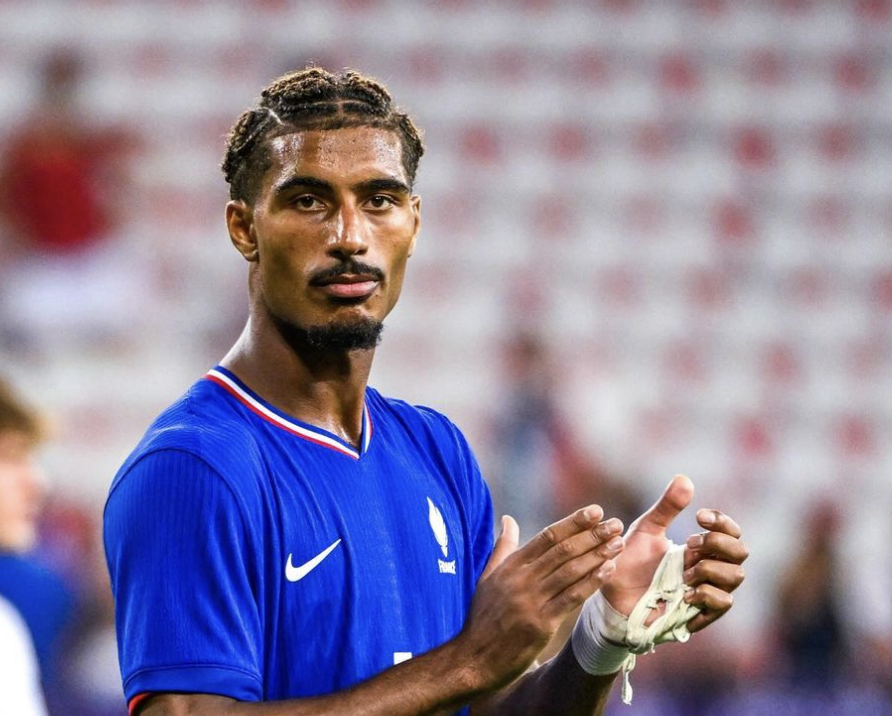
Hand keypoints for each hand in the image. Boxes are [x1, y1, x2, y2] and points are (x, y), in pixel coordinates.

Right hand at [459, 506, 624, 690]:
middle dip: (592, 535)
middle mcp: (522, 579)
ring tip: (618, 543)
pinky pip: (571, 598)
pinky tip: (608, 570)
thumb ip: (502, 547)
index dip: (573, 522)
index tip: (595, 511)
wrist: (474, 658)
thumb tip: (508, 519)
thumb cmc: (482, 617)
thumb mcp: (487, 577)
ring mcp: (531, 601)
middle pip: (562, 550)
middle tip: (615, 524)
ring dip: (597, 555)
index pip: (547, 536)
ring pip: (570, 571)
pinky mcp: (541, 624)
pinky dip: (591, 582)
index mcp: (511, 566)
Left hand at [600, 475, 747, 632]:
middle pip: (741, 552)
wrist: (613, 594)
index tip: (700, 517)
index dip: (723, 522)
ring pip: (736, 576)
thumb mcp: (646, 530)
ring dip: (710, 569)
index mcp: (699, 547)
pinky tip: (685, 594)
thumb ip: (666, 507)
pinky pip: (724, 603)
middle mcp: (709, 567)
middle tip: (690, 543)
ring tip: (683, 574)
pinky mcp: (700, 613)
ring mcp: (707, 590)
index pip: (731, 532)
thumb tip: (684, 478)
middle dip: (719, 543)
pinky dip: (707, 595)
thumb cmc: (630, 561)